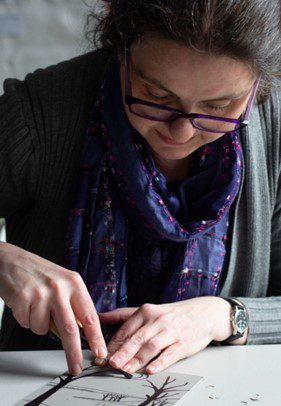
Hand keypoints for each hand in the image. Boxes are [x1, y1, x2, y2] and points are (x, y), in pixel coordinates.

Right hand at [0, 242, 106, 374]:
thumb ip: (73, 304)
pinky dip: (25, 319)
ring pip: (43, 328)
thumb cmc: (39, 273)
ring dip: (39, 324)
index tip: (100, 351)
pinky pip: (27, 324)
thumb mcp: (63, 282)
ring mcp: (41, 293)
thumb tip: (82, 330)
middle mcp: (60, 287)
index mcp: (74, 283)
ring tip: (35, 305)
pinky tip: (24, 303)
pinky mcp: (23, 298)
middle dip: (74, 352)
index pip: (90, 315)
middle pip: (70, 328)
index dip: (96, 337)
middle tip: (76, 366)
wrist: (11, 261)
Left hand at [99, 296, 235, 373]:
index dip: (113, 344)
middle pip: (137, 337)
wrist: (203, 313)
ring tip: (126, 369)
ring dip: (138, 358)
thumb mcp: (149, 310)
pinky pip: (170, 353)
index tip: (102, 356)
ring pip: (151, 346)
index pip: (126, 329)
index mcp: (146, 311)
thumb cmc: (172, 314)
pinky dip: (160, 362)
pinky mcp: (183, 343)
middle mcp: (158, 320)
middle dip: (123, 352)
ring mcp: (171, 332)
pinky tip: (151, 369)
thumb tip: (100, 316)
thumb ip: (124, 315)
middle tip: (111, 363)